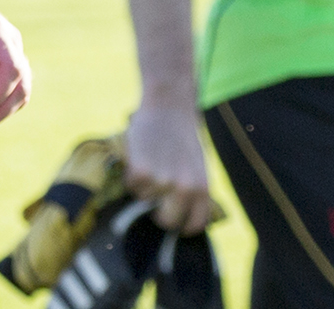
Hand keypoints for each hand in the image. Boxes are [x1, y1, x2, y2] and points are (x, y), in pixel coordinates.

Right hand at [125, 102, 213, 234]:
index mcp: (203, 189)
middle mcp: (185, 189)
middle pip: (167, 221)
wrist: (169, 107)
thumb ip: (190, 192)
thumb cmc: (182, 137)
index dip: (181, 225)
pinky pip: (131, 185)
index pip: (194, 225)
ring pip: (144, 199)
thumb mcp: (196, 168)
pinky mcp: (141, 172)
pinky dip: (130, 174)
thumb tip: (177, 217)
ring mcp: (162, 182)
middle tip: (154, 197)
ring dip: (142, 186)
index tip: (173, 218)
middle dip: (158, 212)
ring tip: (149, 162)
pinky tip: (139, 157)